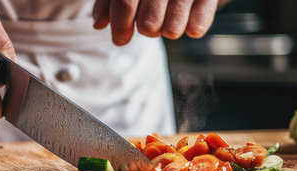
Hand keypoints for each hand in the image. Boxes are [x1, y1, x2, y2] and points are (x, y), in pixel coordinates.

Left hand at [92, 0, 217, 44]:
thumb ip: (109, 1)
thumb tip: (98, 24)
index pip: (124, 4)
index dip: (120, 28)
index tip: (120, 40)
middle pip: (148, 22)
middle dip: (146, 29)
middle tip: (149, 23)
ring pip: (171, 29)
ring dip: (167, 30)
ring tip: (169, 21)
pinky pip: (198, 23)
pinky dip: (193, 28)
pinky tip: (190, 26)